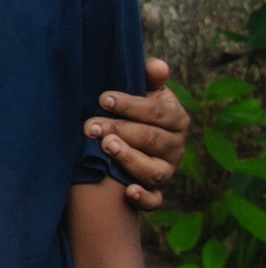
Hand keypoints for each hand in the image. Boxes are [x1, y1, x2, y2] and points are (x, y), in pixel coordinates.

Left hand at [85, 58, 187, 215]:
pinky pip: (154, 200)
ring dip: (129, 159)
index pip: (158, 112)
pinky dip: (143, 198)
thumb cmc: (132, 109)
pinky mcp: (156, 192)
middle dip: (121, 131)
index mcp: (176, 118)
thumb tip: (158, 67)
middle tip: (91, 126)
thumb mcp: (143, 90)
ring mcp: (166, 170)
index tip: (104, 99)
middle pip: (152, 140)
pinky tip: (128, 191)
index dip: (131, 105)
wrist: (126, 139)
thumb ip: (149, 77)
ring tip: (105, 147)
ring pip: (154, 170)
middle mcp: (175, 146)